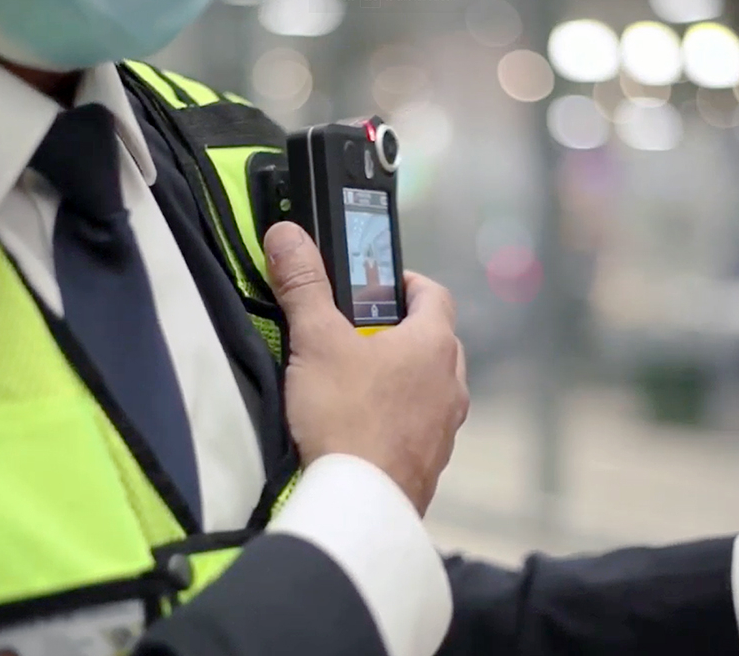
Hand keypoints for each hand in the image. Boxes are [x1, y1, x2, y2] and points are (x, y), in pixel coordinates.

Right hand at [263, 222, 469, 514]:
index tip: (379, 284)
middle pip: (436, 342)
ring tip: (360, 383)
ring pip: (433, 388)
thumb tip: (286, 234)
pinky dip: (402, 420)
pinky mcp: (433, 466)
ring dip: (406, 379)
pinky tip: (366, 430)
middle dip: (404, 332)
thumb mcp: (316, 343)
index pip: (435, 295)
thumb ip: (302, 286)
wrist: (359, 503)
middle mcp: (451, 384)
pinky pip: (423, 429)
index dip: (408, 283)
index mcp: (433, 345)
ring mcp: (447, 429)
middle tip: (361, 334)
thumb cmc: (345, 415)